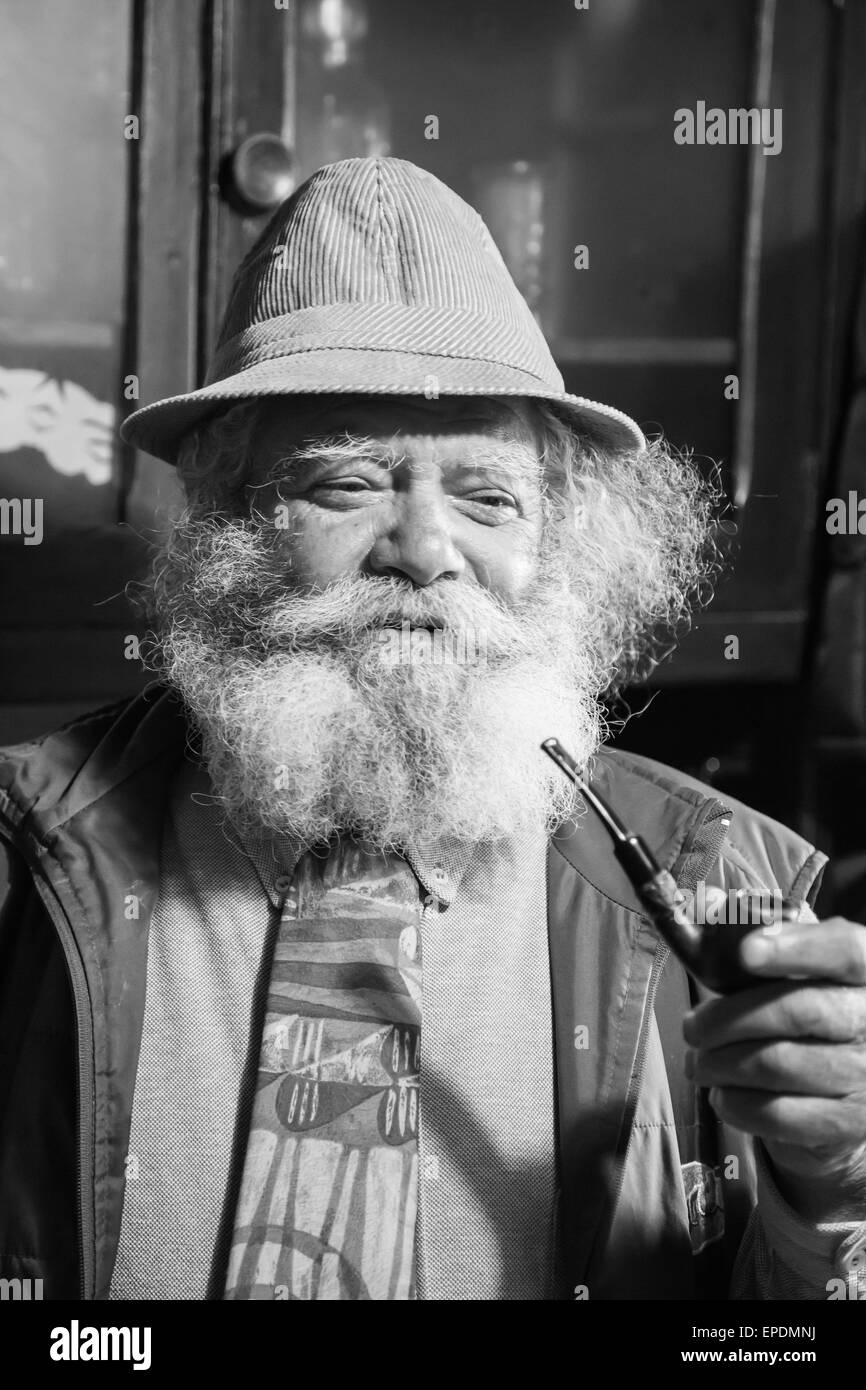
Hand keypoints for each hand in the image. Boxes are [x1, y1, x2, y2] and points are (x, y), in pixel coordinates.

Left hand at [684, 916, 865, 1221]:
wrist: (850, 1085)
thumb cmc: (814, 1011)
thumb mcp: (801, 966)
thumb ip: (763, 932)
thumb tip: (709, 904)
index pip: (845, 950)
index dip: (796, 948)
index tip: (746, 951)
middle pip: (797, 1011)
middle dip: (728, 1018)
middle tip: (692, 1026)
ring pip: (777, 1064)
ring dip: (720, 1063)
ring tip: (698, 1061)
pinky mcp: (847, 1123)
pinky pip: (779, 1114)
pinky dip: (736, 1103)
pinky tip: (722, 1093)